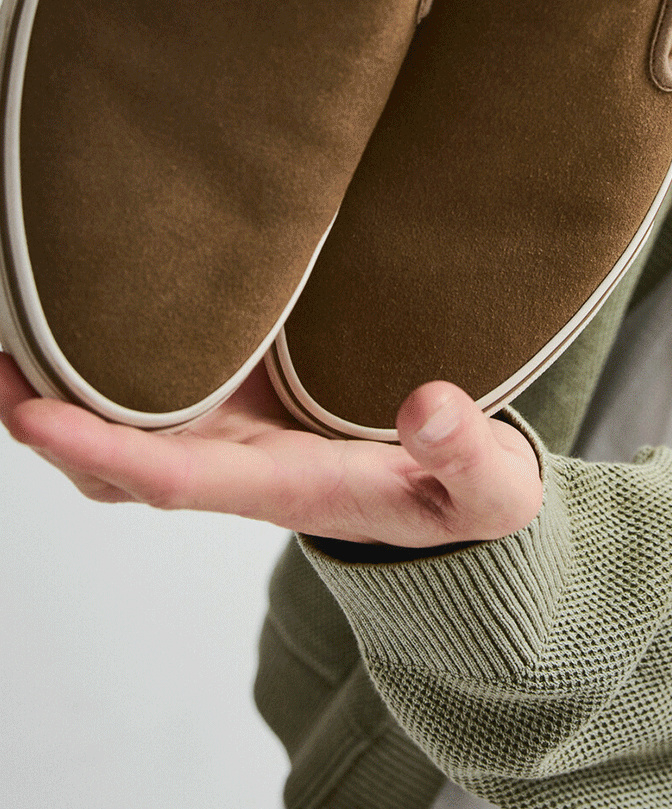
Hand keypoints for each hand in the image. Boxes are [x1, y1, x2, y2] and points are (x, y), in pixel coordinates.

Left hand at [0, 351, 541, 547]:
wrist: (463, 497)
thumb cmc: (467, 496)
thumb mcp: (487, 485)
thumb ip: (466, 454)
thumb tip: (428, 409)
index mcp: (284, 488)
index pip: (169, 477)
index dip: (94, 447)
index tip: (29, 414)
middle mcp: (239, 467)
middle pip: (115, 461)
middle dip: (45, 421)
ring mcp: (235, 437)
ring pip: (124, 429)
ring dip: (59, 396)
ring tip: (8, 332)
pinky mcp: (244, 403)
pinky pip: (157, 394)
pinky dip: (106, 365)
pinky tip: (84, 311)